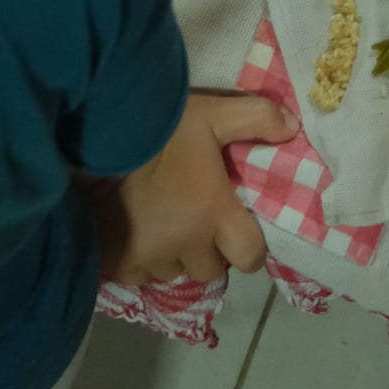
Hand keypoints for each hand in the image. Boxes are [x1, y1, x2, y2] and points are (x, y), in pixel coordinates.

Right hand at [93, 91, 298, 286]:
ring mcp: (148, 259)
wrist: (95, 139)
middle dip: (210, 252)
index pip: (250, 257)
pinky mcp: (117, 264)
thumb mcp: (212, 113)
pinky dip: (143, 260)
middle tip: (199, 222)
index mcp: (213, 213)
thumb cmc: (159, 128)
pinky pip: (140, 275)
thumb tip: (294, 129)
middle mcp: (185, 245)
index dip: (249, 247)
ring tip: (166, 224)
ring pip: (174, 273)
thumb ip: (256, 119)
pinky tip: (137, 231)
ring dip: (176, 256)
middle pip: (211, 270)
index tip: (240, 228)